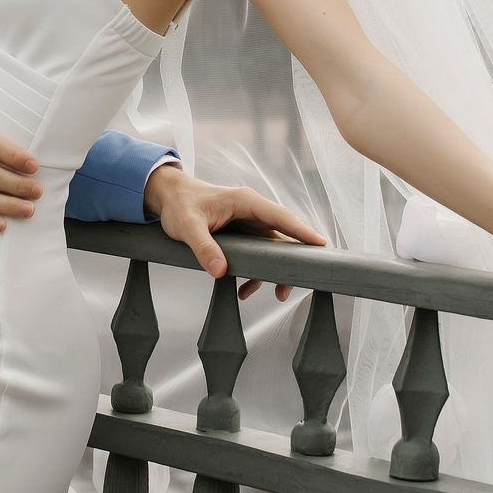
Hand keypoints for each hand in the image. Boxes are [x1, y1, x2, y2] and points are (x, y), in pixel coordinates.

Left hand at [142, 165, 327, 297]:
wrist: (170, 199)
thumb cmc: (180, 204)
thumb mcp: (188, 226)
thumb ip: (204, 247)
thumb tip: (220, 270)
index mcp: (246, 202)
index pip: (281, 216)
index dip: (302, 231)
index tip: (321, 245)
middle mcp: (254, 212)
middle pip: (285, 235)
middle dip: (294, 259)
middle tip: (298, 281)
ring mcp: (251, 224)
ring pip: (275, 249)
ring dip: (275, 271)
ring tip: (276, 293)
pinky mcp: (245, 236)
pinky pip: (260, 256)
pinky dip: (257, 273)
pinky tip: (245, 290)